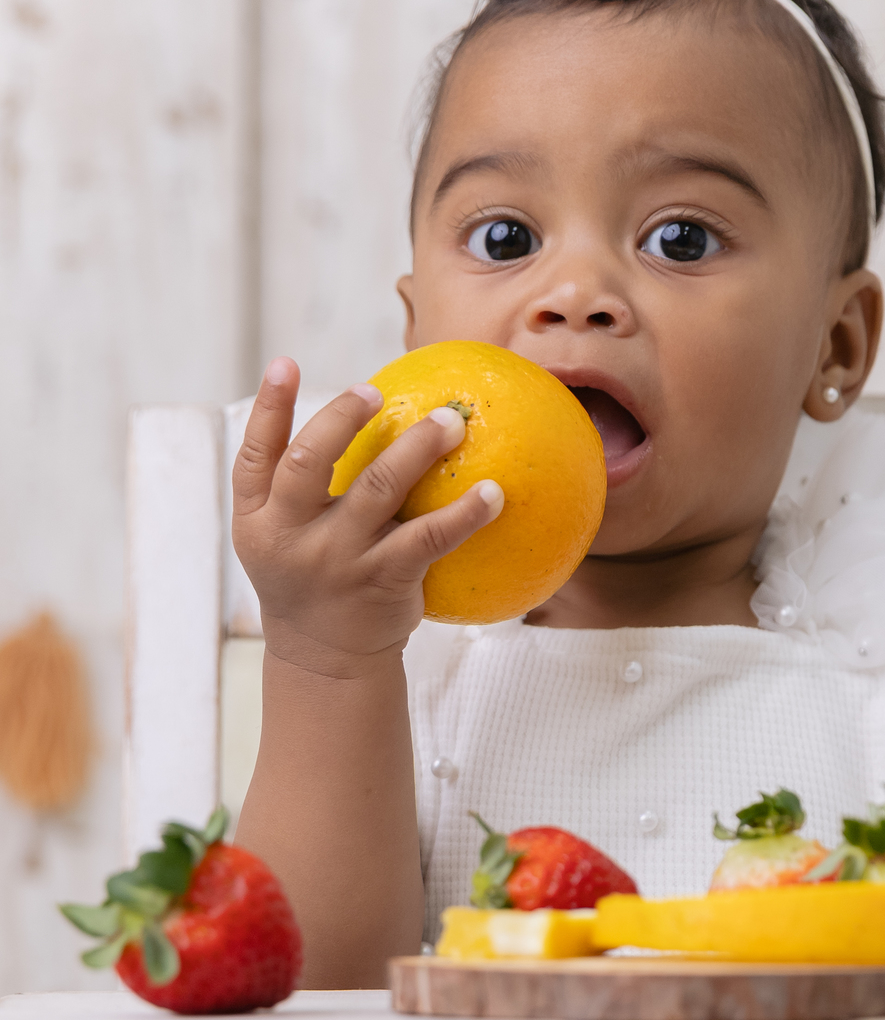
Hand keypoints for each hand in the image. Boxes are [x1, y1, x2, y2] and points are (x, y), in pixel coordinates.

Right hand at [232, 358, 503, 676]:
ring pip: (378, 490)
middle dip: (342, 418)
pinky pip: (430, 538)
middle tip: (377, 391)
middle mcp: (291, 537)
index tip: (286, 362)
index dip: (268, 407)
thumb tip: (347, 406)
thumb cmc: (310, 577)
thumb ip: (294, 484)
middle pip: (309, 463)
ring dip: (417, 448)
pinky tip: (494, 493)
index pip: (255, 455)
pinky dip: (465, 513)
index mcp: (258, 519)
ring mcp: (338, 560)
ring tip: (451, 421)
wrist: (325, 657)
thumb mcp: (281, 535)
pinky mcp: (384, 580)